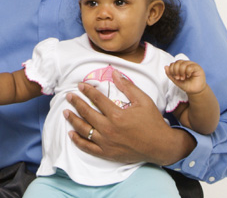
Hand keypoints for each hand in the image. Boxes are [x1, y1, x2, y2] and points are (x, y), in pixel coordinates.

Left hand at [64, 70, 194, 164]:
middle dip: (76, 102)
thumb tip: (114, 73)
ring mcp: (106, 142)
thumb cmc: (153, 122)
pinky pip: (87, 147)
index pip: (97, 99)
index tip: (80, 85)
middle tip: (68, 96)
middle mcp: (109, 129)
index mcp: (117, 115)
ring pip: (83, 129)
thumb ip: (127, 86)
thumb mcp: (143, 101)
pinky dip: (77, 140)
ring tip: (66, 112)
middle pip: (86, 113)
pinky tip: (71, 133)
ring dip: (73, 119)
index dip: (87, 90)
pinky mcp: (107, 153)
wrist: (161, 146)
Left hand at [165, 60, 207, 94]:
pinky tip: (189, 76)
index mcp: (181, 66)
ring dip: (181, 72)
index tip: (175, 77)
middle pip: (178, 62)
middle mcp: (186, 64)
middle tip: (179, 78)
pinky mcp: (198, 68)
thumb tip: (166, 66)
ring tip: (183, 78)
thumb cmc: (186, 85)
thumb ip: (170, 74)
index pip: (174, 63)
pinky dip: (187, 72)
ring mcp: (192, 65)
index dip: (172, 70)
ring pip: (183, 64)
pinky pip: (190, 67)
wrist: (194, 91)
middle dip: (176, 71)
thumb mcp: (175, 80)